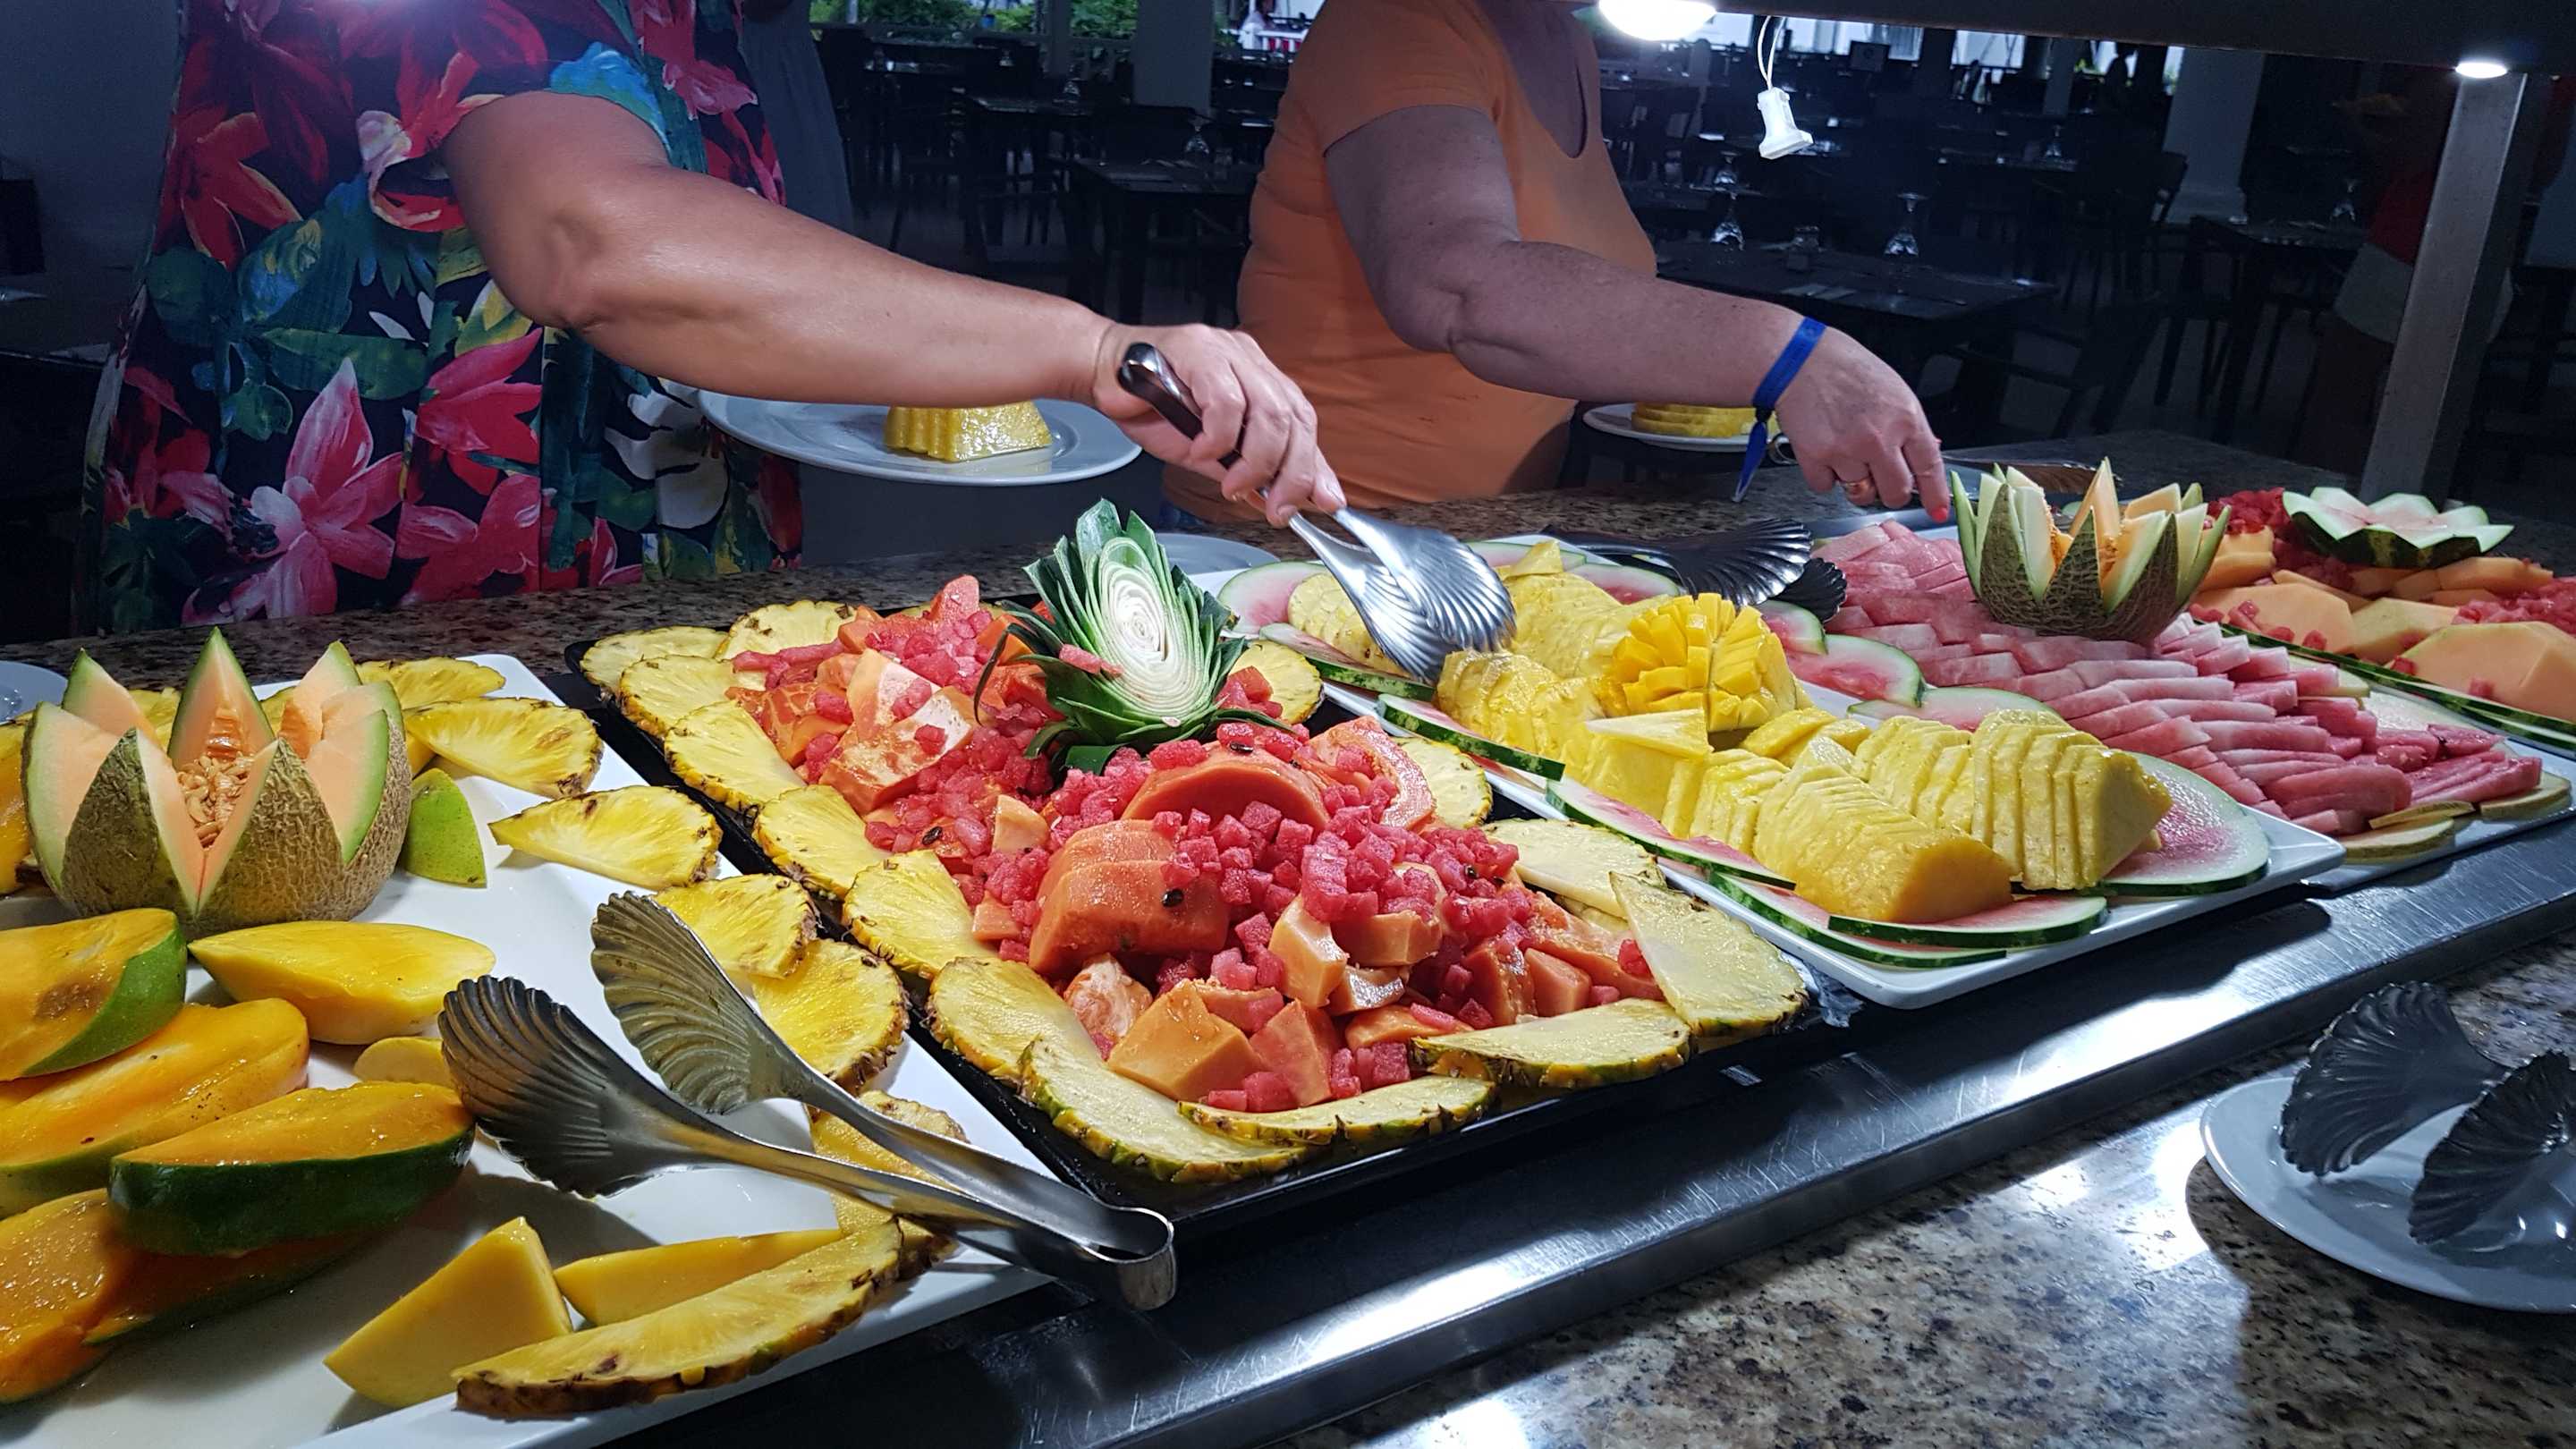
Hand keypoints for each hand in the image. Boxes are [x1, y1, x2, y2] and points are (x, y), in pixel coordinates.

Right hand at [1087, 323, 1344, 525]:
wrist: (1101, 376)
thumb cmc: (1150, 409)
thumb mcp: (1209, 453)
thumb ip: (1249, 471)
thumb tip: (1284, 500)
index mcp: (1260, 379)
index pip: (1304, 421)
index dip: (1316, 464)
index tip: (1324, 502)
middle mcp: (1251, 360)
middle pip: (1295, 418)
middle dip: (1290, 473)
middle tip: (1275, 508)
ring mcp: (1228, 351)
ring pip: (1268, 412)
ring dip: (1256, 461)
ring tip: (1233, 486)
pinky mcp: (1200, 349)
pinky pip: (1226, 402)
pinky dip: (1219, 438)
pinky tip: (1201, 452)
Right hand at [1771, 327, 1948, 521]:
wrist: (1798, 359)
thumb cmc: (1844, 367)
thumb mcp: (1893, 390)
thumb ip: (1908, 426)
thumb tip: (1921, 457)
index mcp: (1905, 418)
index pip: (1929, 467)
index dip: (1935, 495)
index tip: (1937, 510)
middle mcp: (1879, 438)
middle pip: (1896, 492)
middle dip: (1890, 492)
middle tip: (1880, 480)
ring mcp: (1847, 450)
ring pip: (1859, 492)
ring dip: (1853, 480)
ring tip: (1845, 452)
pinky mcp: (1816, 458)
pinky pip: (1826, 487)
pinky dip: (1824, 475)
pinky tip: (1824, 450)